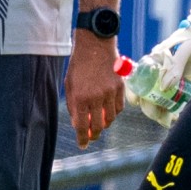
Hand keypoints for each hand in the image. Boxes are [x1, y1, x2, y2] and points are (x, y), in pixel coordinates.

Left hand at [66, 33, 124, 147]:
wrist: (95, 44)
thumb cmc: (79, 64)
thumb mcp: (70, 85)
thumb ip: (73, 106)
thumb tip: (78, 123)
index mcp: (81, 98)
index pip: (82, 126)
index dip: (82, 139)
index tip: (82, 145)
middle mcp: (97, 98)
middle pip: (98, 126)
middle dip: (94, 135)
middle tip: (91, 136)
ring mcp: (110, 93)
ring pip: (111, 119)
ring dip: (104, 124)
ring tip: (99, 122)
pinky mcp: (120, 87)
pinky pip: (119, 107)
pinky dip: (114, 113)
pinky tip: (108, 111)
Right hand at [125, 0, 190, 127]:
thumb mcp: (185, 51)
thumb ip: (175, 67)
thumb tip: (163, 88)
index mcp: (153, 61)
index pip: (136, 78)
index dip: (133, 91)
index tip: (138, 102)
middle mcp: (156, 72)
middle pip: (146, 93)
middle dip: (150, 107)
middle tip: (162, 118)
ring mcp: (167, 79)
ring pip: (157, 100)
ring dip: (160, 112)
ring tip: (171, 120)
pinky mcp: (177, 85)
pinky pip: (169, 101)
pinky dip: (170, 110)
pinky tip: (176, 116)